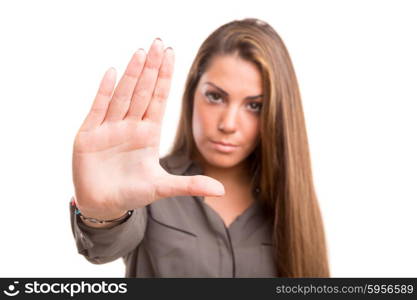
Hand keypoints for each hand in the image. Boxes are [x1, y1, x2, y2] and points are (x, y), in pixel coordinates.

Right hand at [72, 39, 224, 218]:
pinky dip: (104, 92)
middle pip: (143, 92)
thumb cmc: (133, 193)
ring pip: (122, 96)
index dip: (165, 78)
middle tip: (159, 44)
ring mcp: (109, 128)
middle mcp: (130, 126)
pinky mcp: (89, 136)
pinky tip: (112, 73)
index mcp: (148, 134)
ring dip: (132, 75)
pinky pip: (98, 109)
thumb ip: (190, 185)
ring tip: (141, 53)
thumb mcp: (163, 188)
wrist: (104, 205)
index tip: (171, 55)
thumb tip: (221, 189)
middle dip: (151, 69)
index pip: (159, 99)